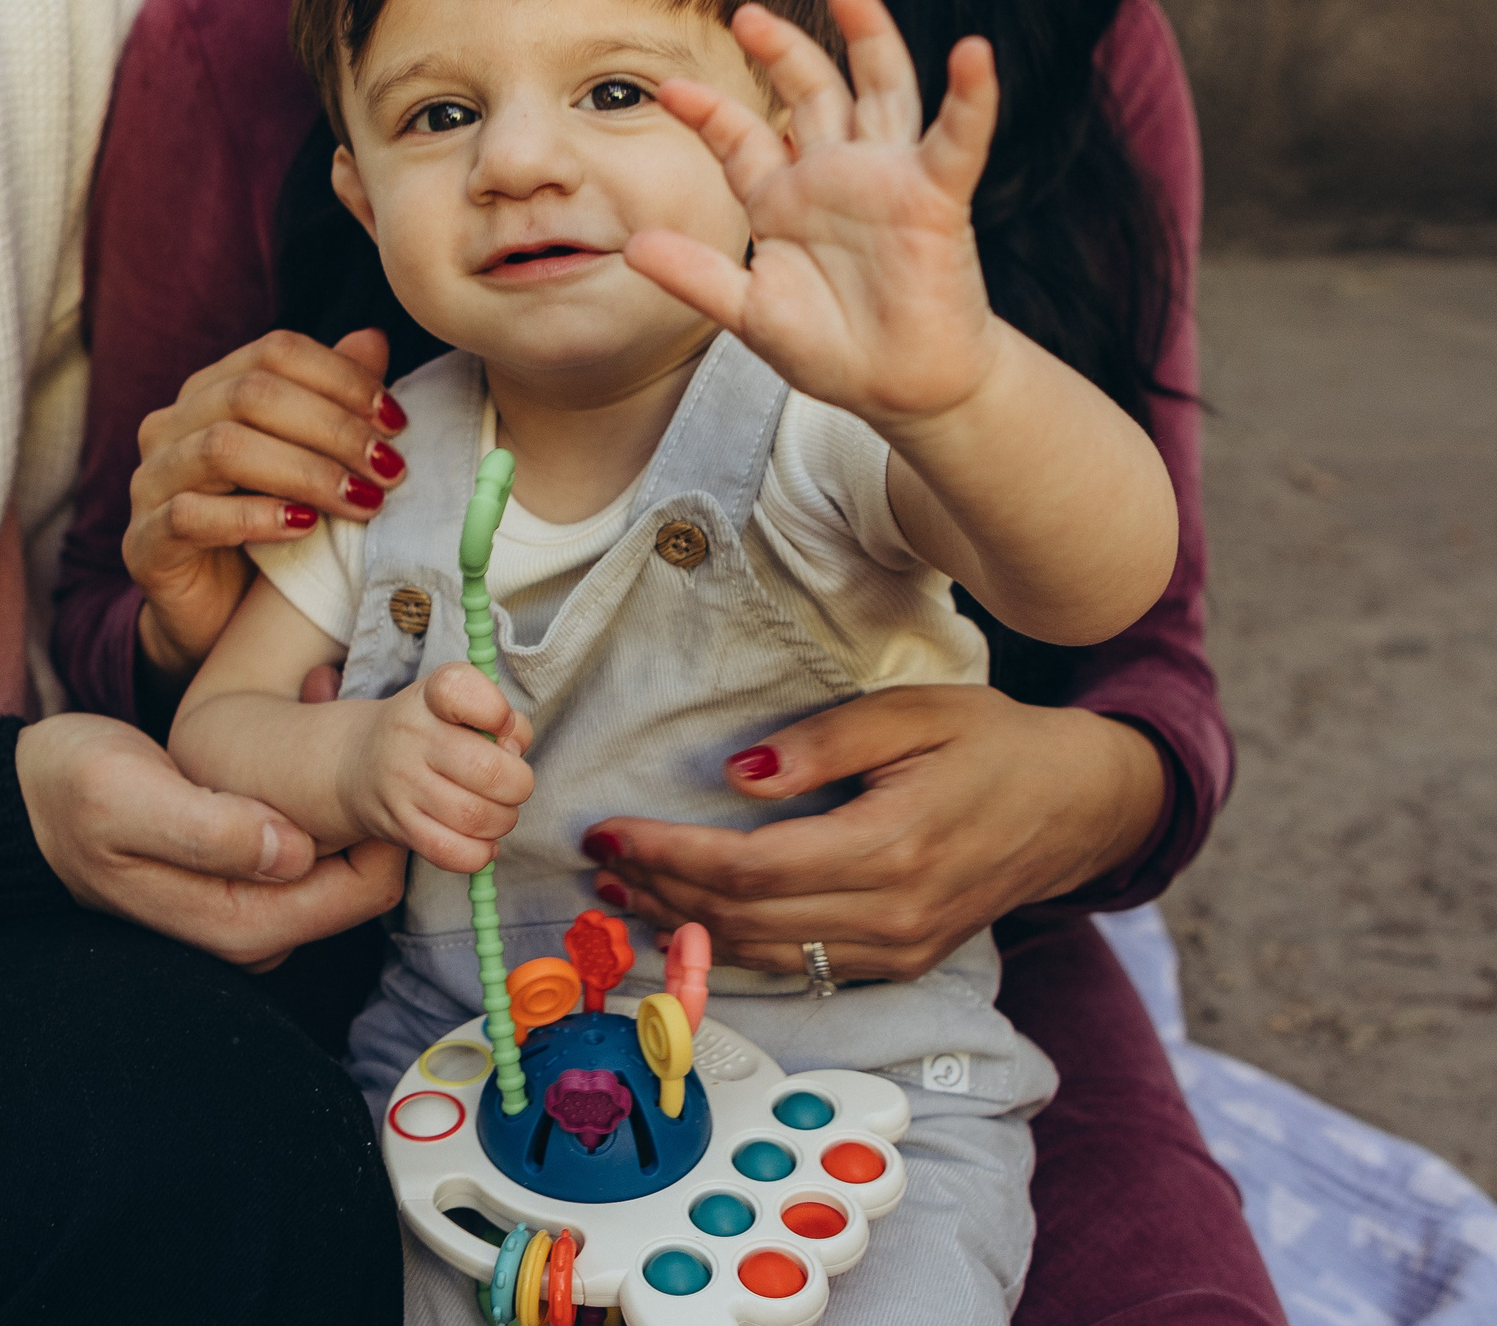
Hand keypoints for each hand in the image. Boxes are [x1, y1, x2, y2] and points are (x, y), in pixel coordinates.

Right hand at [17, 713, 406, 969]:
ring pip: (339, 856)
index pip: (366, 890)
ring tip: (306, 693)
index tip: (350, 732)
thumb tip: (293, 850)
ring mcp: (252, 911)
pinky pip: (309, 843)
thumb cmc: (67, 794)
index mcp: (240, 924)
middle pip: (363, 875)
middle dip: (360, 790)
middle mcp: (256, 932)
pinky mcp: (245, 883)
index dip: (380, 818)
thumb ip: (210, 829)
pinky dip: (310, 787)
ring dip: (335, 782)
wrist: (22, 805)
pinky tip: (287, 722)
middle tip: (321, 692)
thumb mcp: (126, 797)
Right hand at [126, 329, 401, 688]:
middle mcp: (170, 426)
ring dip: (304, 472)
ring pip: (222, 448)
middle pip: (251, 394)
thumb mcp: (311, 465)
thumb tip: (372, 340)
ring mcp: (149, 481)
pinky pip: (191, 515)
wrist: (218, 620)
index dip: (341, 378)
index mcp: (210, 392)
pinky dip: (254, 517)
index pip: (273, 353)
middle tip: (389, 469)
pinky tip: (303, 528)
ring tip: (361, 501)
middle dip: (332, 428)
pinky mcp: (143, 541)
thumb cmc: (270, 535)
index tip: (396, 422)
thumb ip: (332, 403)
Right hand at [341, 663, 534, 874]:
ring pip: (475, 816)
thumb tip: (515, 753)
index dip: (494, 709)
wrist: (360, 763)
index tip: (502, 722)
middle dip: (519, 784)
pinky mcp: (399, 825)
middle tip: (513, 784)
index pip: (458, 690)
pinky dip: (479, 854)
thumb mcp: (460, 708)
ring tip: (497, 812)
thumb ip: (505, 722)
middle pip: (487, 770)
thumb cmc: (429, 732)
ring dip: (502, 820)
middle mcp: (410, 735)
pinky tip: (482, 841)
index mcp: (430, 697)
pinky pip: (451, 852)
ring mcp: (401, 783)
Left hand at [580, 686, 1166, 980]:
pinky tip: (689, 923)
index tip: (609, 833)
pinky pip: (799, 964)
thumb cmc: (993, 742)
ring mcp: (897, 948)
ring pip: (764, 952)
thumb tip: (737, 775)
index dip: (667, 855)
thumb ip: (820, 745)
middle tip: (597, 864)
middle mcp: (890, 914)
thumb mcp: (911, 714)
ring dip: (685, 927)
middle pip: (743, 917)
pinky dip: (734, 946)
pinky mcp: (900, 962)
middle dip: (659, 892)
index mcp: (890, 848)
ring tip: (622, 896)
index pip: (747, 867)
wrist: (1082, 806)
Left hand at [625, 0, 1006, 429]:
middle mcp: (833, 174)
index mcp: (782, 198)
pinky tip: (973, 54)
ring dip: (870, 38)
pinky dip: (970, 97)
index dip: (708, 111)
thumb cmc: (829, 347)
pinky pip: (957, 138)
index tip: (669, 88)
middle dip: (781, 50)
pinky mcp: (936, 197)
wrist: (898, 388)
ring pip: (880, 91)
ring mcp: (886, 179)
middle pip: (808, 92)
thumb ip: (697, 277)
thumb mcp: (750, 313)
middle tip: (746, 12)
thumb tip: (632, 246)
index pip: (740, 138)